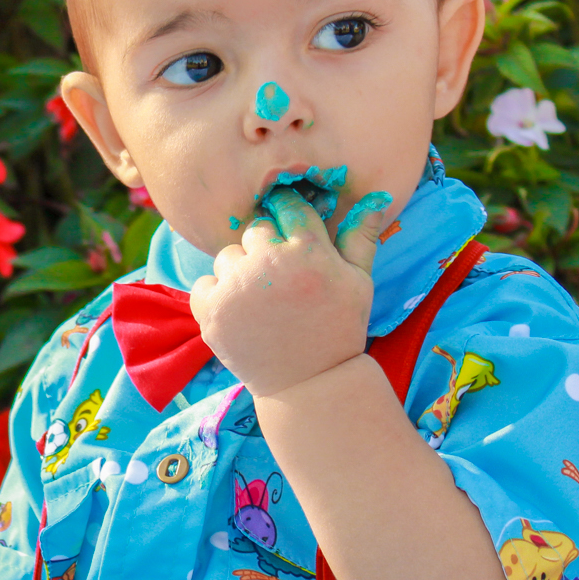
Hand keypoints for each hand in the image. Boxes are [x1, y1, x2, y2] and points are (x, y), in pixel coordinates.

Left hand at [189, 185, 393, 397]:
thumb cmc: (338, 328)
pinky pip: (204, 284)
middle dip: (264, 251)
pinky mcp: (212, 311)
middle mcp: (270, 264)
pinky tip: (240, 315)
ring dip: (239, 274)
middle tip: (279, 283)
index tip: (287, 232)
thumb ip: (360, 237)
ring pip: (227, 257)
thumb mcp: (359, 282)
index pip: (288, 206)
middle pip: (254, 231)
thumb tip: (374, 197)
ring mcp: (237, 288)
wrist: (309, 382)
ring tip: (261, 304)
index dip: (287, 215)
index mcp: (308, 252)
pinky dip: (216, 297)